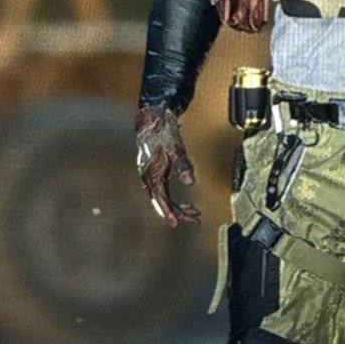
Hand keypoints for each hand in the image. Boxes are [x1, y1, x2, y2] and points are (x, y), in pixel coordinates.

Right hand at [134, 104, 200, 226]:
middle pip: (164, 202)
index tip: (177, 223)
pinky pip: (164, 191)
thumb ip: (183, 167)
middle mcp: (150, 179)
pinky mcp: (155, 172)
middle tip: (195, 218)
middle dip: (180, 212)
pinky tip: (184, 200)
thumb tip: (189, 182)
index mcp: (152, 176)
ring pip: (165, 198)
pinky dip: (174, 198)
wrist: (153, 120)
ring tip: (193, 211)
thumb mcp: (175, 151)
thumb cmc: (162, 134)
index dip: (170, 213)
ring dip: (178, 206)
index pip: (161, 201)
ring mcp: (151, 176)